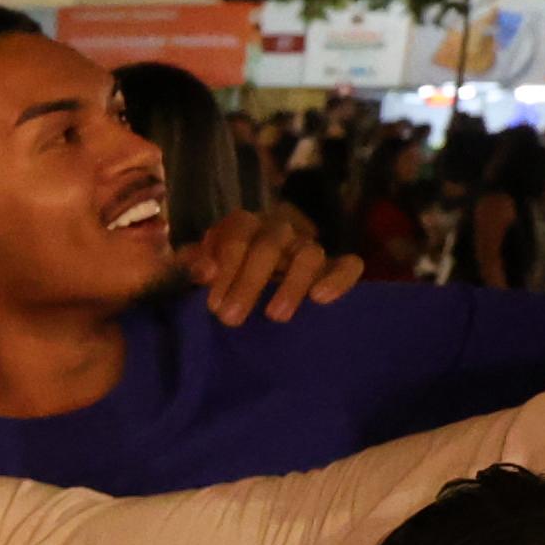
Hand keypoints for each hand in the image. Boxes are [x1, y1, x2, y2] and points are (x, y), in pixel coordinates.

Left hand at [178, 207, 357, 325]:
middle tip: (231, 319)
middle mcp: (279, 229)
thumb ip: (196, 266)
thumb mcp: (202, 272)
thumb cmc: (222, 279)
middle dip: (249, 282)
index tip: (213, 305)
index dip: (224, 268)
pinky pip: (349, 264)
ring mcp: (309, 245)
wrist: (251, 291)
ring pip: (309, 253)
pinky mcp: (337, 265)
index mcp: (245, 225)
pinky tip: (321, 299)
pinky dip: (339, 279)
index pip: (236, 235)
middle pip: (270, 245)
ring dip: (292, 284)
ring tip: (276, 316)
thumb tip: (203, 270)